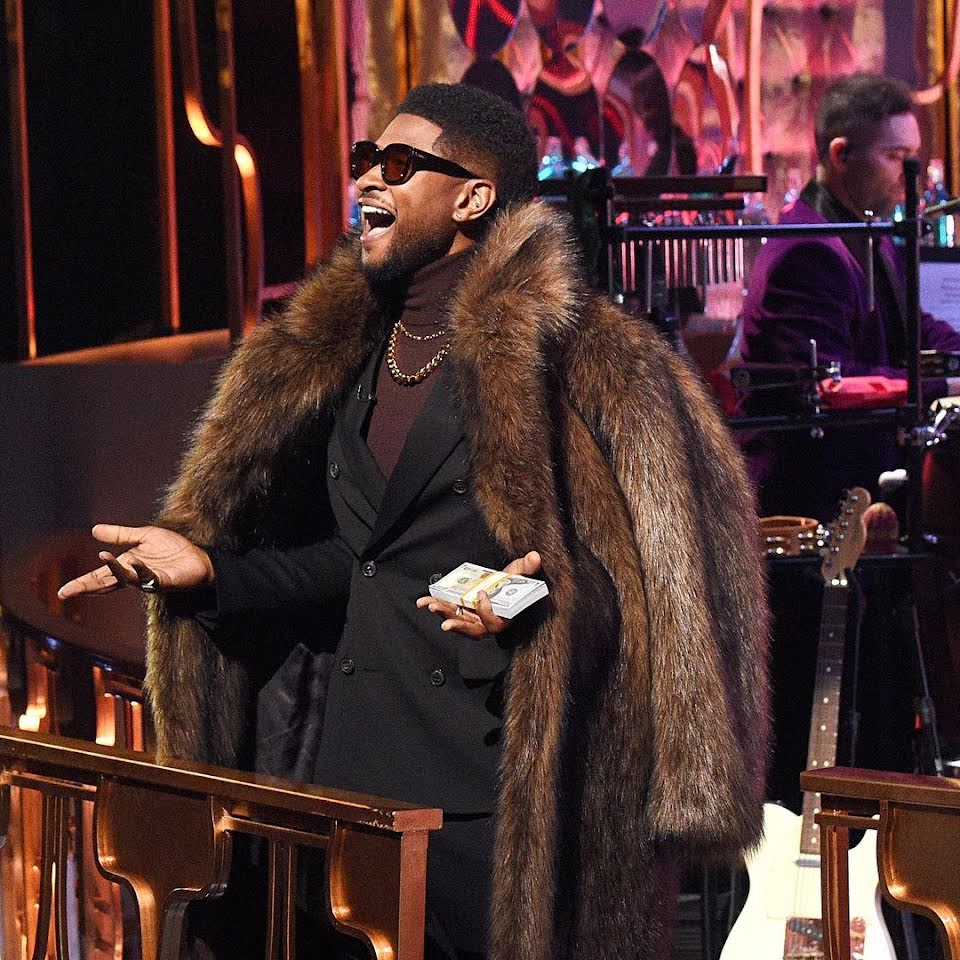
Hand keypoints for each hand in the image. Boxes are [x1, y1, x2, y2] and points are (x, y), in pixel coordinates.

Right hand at [57, 524, 214, 599]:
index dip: (82, 583)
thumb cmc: (172, 549)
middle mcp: (133, 576)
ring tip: (104, 557)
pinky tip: (134, 561)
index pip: (99, 576)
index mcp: (126, 565)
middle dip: (87, 586)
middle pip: (106, 582)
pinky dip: (141, 569)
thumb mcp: (143, 536)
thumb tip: (94, 530)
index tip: (62, 592)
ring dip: (115, 569)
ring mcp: (147, 580)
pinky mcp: (163, 581)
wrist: (198, 559)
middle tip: (67, 592)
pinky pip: (149, 576)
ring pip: (126, 578)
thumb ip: (120, 535)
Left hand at [416, 551, 541, 637]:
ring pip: (458, 621)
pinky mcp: (462, 611)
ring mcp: (473, 618)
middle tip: (446, 622)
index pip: (494, 623)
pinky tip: (423, 602)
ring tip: (431, 606)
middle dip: (459, 625)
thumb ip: (527, 568)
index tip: (481, 595)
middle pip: (473, 629)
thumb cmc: (513, 583)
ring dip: (444, 614)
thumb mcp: (519, 574)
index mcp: (503, 616)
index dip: (486, 612)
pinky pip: (448, 611)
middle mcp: (487, 622)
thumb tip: (535, 556)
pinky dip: (435, 605)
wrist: (505, 585)